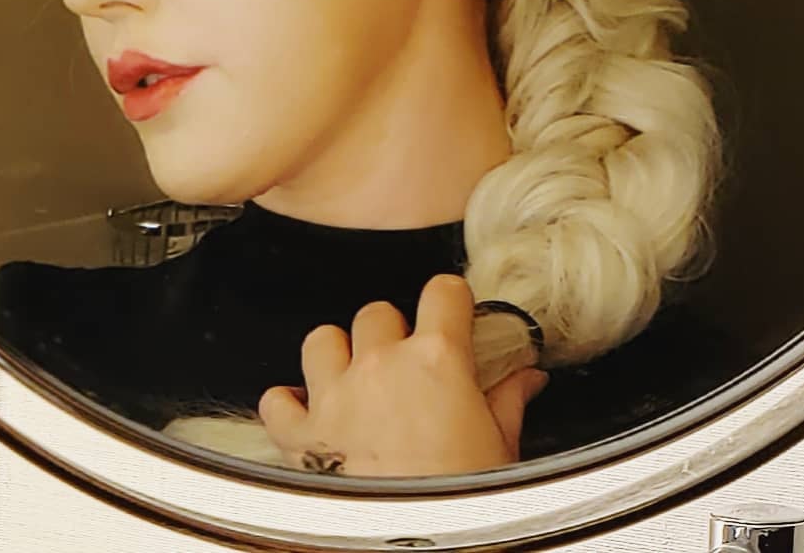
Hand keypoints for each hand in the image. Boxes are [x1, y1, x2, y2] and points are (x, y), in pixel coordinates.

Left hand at [258, 273, 548, 476]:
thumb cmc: (466, 513)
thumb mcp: (503, 450)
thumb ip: (509, 401)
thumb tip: (526, 378)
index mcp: (436, 361)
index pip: (442, 291)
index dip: (450, 300)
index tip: (453, 313)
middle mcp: (380, 366)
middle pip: (378, 312)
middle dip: (393, 333)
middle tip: (408, 366)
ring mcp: (335, 396)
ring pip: (322, 340)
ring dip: (337, 354)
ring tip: (355, 380)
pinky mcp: (300, 436)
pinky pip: (277, 401)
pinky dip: (287, 405)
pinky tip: (307, 415)